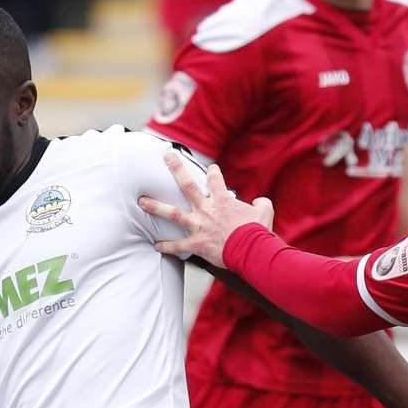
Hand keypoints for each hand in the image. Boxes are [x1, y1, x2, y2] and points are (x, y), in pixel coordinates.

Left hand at [139, 153, 272, 269]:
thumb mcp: (265, 212)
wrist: (252, 250)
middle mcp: (207, 209)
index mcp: (223, 200)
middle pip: (187, 185)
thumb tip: (259, 201)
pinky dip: (166, 246)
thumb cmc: (258, 232)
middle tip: (166, 156)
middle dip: (176, 168)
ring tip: (142, 201)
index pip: (215, 179)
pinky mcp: (196, 244)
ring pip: (173, 214)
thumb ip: (261, 203)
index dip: (212, 172)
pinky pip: (177, 245)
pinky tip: (155, 245)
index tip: (210, 168)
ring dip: (156, 207)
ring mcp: (199, 226)